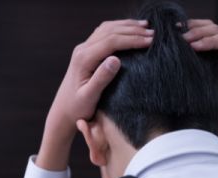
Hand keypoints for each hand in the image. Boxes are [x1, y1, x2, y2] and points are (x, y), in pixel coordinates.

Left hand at [36, 19, 153, 170]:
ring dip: (127, 26)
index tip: (150, 41)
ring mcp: (83, 49)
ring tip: (146, 27)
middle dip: (133, 30)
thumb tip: (116, 59)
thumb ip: (101, 78)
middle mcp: (82, 50)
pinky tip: (131, 30)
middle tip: (154, 33)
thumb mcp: (89, 97)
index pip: (111, 41)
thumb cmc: (77, 107)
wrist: (63, 110)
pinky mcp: (86, 51)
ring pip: (107, 29)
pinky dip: (119, 29)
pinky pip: (104, 33)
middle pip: (110, 31)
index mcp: (83, 59)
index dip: (132, 39)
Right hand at [183, 20, 217, 156]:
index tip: (192, 46)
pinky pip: (204, 32)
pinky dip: (192, 29)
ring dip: (194, 27)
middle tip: (181, 39)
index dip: (208, 40)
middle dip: (198, 32)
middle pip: (216, 30)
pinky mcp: (215, 48)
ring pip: (210, 27)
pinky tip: (179, 32)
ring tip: (177, 33)